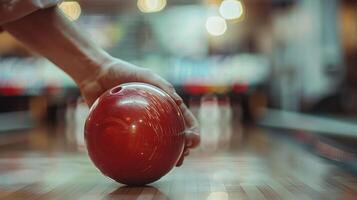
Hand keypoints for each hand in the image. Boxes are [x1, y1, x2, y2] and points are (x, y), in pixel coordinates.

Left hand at [78, 58, 199, 165]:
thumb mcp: (145, 75)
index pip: (183, 120)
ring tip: (166, 166)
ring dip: (164, 157)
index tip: (193, 141)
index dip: (192, 131)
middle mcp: (153, 117)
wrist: (95, 74)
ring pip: (155, 145)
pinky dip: (135, 157)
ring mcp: (138, 126)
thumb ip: (162, 85)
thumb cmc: (122, 71)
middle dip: (182, 149)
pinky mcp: (121, 131)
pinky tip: (136, 165)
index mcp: (163, 104)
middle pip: (173, 136)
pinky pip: (130, 146)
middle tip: (182, 157)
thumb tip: (180, 103)